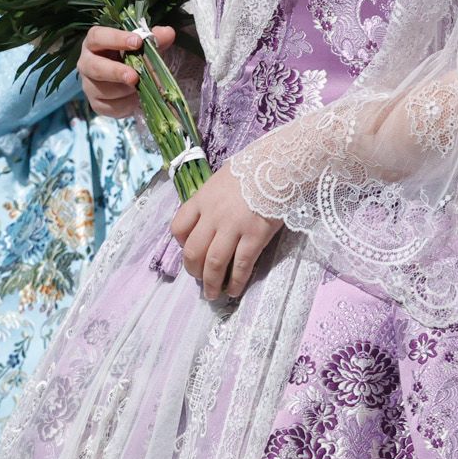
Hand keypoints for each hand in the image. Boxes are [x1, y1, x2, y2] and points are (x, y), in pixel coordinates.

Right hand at [78, 25, 174, 118]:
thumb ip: (154, 38)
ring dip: (124, 91)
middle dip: (115, 72)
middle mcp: (86, 63)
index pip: (98, 37)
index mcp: (95, 42)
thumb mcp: (143, 45)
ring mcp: (89, 85)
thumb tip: (168, 33)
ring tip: (140, 88)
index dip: (116, 39)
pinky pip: (109, 107)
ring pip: (103, 90)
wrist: (129, 79)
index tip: (137, 42)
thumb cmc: (132, 56)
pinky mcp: (96, 104)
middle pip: (95, 67)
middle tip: (134, 76)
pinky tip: (135, 99)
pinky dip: (125, 105)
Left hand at [169, 167, 281, 301]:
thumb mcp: (222, 180)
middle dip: (193, 270)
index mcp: (202, 199)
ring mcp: (233, 227)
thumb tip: (208, 217)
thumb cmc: (252, 169)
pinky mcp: (255, 236)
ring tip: (213, 294)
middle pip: (193, 251)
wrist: (278, 164)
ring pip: (214, 262)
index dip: (181, 244)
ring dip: (210, 283)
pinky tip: (234, 290)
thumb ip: (212, 199)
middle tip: (199, 280)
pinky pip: (241, 265)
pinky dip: (235, 282)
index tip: (190, 251)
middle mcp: (213, 215)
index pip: (178, 227)